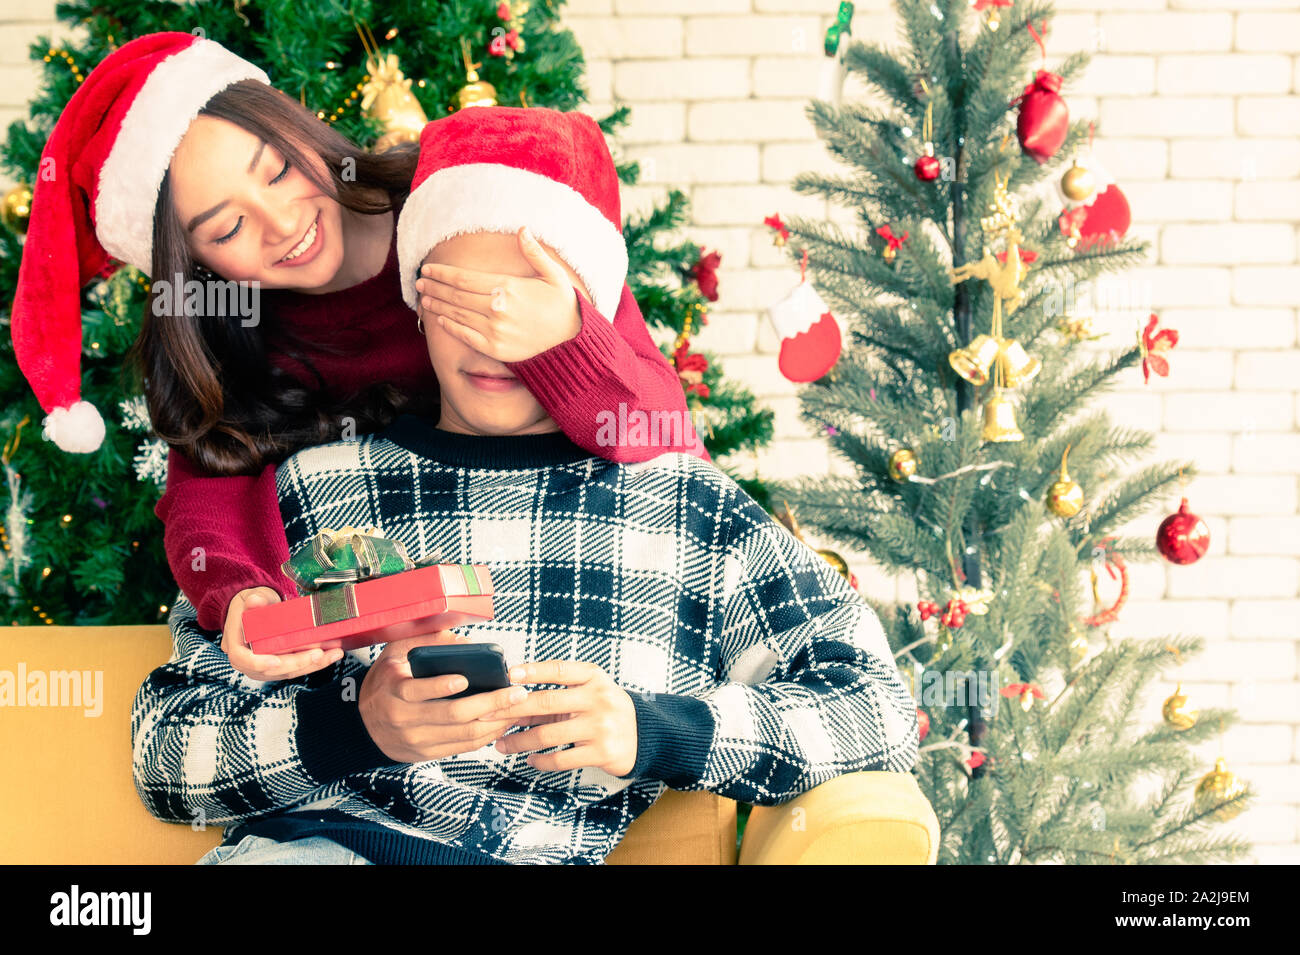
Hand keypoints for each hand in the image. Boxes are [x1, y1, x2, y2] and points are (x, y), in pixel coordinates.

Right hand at [223, 587, 344, 680]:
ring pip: (287, 672)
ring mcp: (263, 666)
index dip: (258, 663)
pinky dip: (313, 663)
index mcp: (235, 644)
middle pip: (271, 670)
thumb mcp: (252, 597)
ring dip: (312, 665)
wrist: (256, 608)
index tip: (276, 661)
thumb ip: (255, 600)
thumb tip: (255, 600)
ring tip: (333, 654)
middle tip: (319, 654)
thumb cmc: (253, 603)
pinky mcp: (278, 666)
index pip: (241, 659)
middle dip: (297, 663)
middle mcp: (247, 661)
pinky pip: (295, 669)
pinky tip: (329, 655)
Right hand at [358, 631, 528, 763]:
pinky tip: (501, 722)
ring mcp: (416, 740)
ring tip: (516, 708)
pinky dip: (485, 736)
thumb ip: (426, 642)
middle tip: (516, 693)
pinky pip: (462, 747)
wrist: (363, 726)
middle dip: (489, 704)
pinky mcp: (426, 754)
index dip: (442, 685)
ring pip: (462, 734)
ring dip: (494, 722)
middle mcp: (403, 718)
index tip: (465, 678)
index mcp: (394, 690)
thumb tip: (466, 643)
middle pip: (452, 714)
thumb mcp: (395, 654)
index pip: (418, 690)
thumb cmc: (387, 682)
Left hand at [414, 226, 584, 361]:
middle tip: (418, 282)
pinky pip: (466, 336)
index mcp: (508, 287)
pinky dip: (450, 326)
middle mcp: (497, 308)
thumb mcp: (554, 275)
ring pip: (457, 315)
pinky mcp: (496, 349)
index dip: (442, 273)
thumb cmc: (563, 306)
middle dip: (434, 287)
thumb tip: (522, 229)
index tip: (428, 269)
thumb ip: (534, 253)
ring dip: (437, 306)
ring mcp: (495, 330)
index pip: (464, 278)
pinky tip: (440, 319)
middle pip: (456, 295)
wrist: (573, 342)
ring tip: (423, 299)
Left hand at [482, 660, 637, 776]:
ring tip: (501, 744)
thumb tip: (512, 701)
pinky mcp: (601, 753)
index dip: (532, 671)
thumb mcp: (589, 692)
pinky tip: (529, 760)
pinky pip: (561, 759)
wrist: (643, 735)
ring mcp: (600, 727)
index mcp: (594, 678)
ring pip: (547, 735)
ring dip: (518, 741)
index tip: (508, 675)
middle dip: (511, 710)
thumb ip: (557, 694)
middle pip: (546, 703)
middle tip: (486, 716)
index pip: (559, 670)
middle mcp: (598, 699)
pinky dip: (540, 761)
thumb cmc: (604, 709)